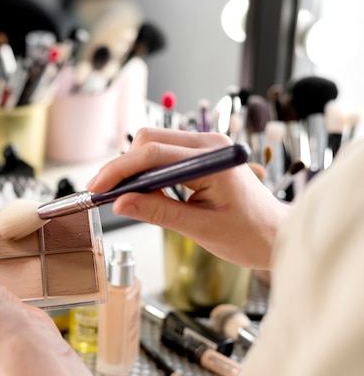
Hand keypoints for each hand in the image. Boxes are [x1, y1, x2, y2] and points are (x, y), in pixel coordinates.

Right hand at [87, 128, 289, 268]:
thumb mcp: (201, 228)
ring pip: (154, 145)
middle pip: (149, 141)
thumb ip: (158, 213)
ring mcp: (206, 147)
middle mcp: (209, 144)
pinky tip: (139, 192)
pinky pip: (165, 154)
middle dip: (122, 166)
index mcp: (212, 159)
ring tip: (118, 196)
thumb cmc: (250, 234)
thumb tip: (120, 204)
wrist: (278, 234)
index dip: (120, 170)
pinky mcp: (202, 156)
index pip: (154, 154)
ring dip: (133, 168)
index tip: (98, 188)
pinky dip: (146, 171)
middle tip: (103, 193)